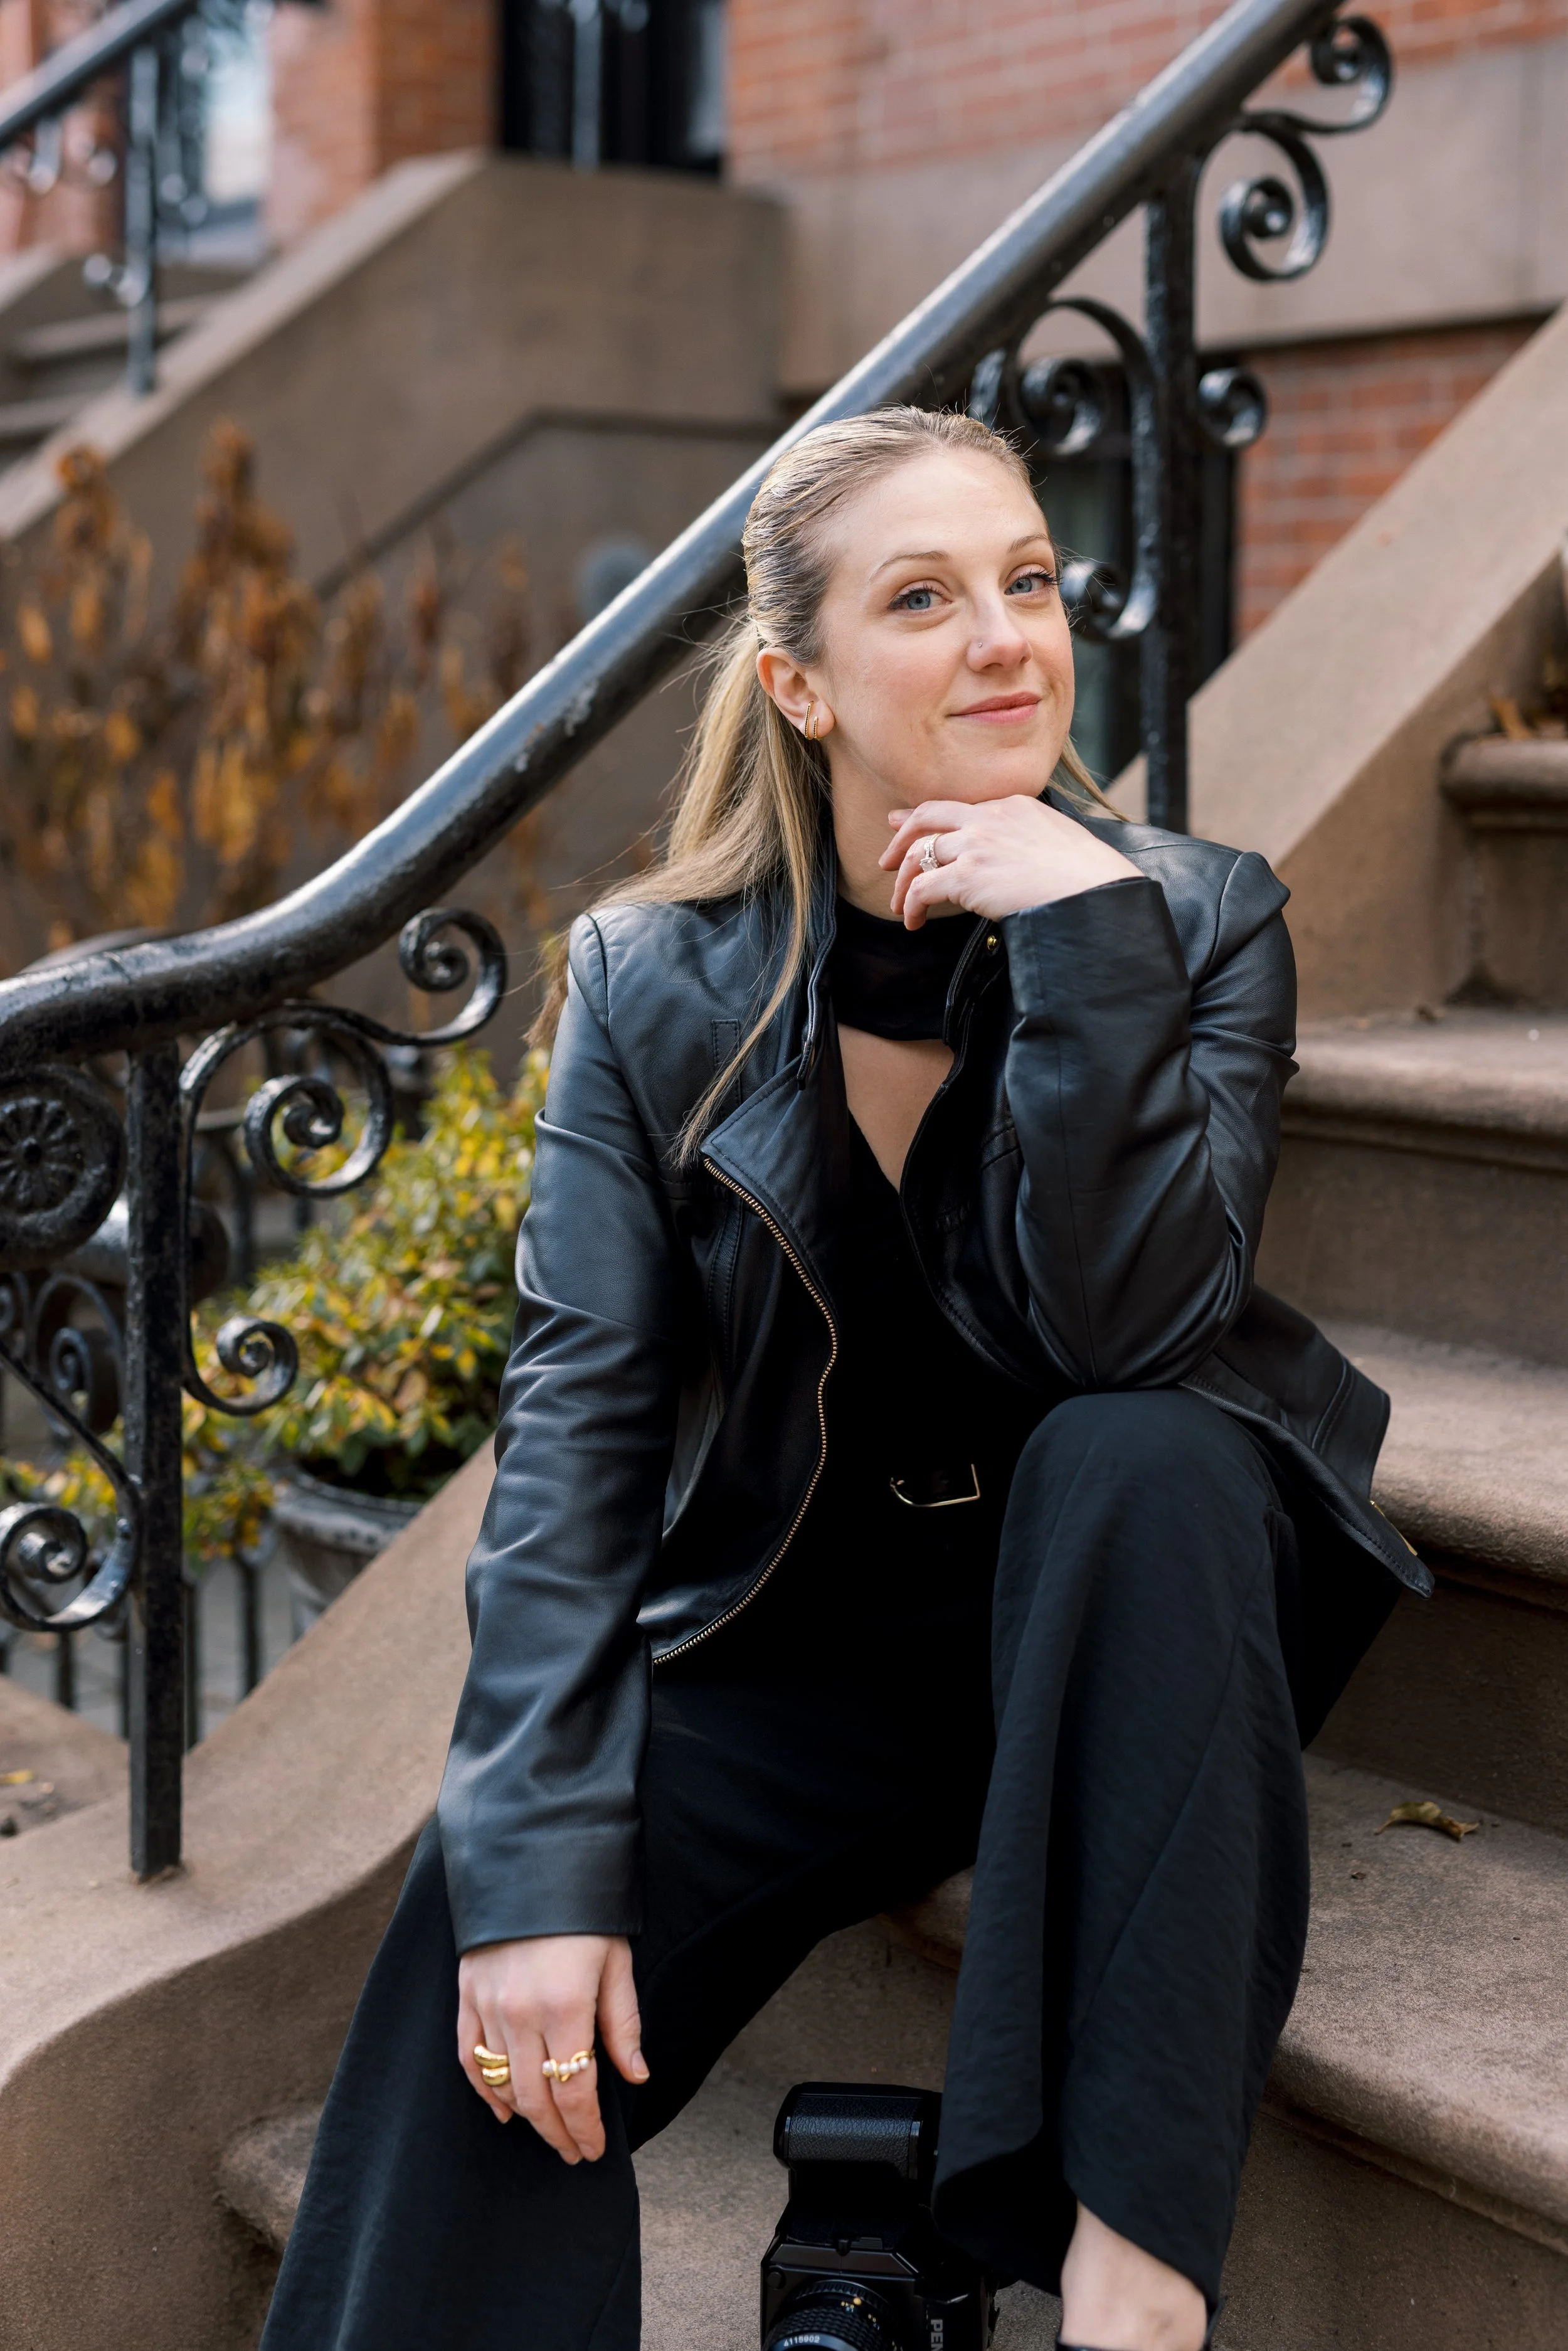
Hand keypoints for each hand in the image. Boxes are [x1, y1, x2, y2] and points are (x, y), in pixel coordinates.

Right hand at [457, 1932, 645, 2160]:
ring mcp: (488, 2007)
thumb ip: (622, 2024)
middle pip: (537, 2099)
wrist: (530, 1862)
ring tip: (549, 2132)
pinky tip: (503, 2109)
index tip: (594, 2149)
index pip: (574, 2091)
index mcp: (565, 2006)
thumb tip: (636, 2076)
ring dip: (527, 2118)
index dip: (585, 2128)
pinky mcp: (467, 1996)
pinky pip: (470, 2058)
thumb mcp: (616, 1962)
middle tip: (574, 2152)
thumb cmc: (583, 1913)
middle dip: (559, 2134)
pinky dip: (484, 2091)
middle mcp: (521, 2014)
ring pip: (503, 2085)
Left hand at [882, 796, 1138, 927]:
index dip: (925, 817)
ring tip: (900, 905)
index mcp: (1011, 804)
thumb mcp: (1056, 838)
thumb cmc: (1086, 875)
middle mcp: (988, 817)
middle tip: (886, 861)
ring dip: (903, 882)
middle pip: (927, 817)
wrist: (1093, 889)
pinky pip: (923, 887)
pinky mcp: (968, 875)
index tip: (903, 823)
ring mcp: (976, 843)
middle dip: (900, 837)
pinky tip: (913, 921)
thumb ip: (1027, 837)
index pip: (957, 807)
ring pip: (918, 854)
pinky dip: (911, 905)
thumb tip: (1014, 859)